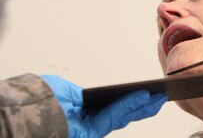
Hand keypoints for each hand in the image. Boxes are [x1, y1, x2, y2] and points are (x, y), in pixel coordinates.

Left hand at [41, 75, 167, 137]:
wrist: (23, 114)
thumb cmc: (37, 102)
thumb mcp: (62, 89)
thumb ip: (81, 95)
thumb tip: (89, 98)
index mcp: (80, 110)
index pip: (110, 108)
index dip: (128, 102)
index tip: (144, 93)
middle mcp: (87, 121)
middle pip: (120, 115)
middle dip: (142, 107)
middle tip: (160, 98)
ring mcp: (89, 128)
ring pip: (121, 118)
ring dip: (142, 108)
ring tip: (159, 99)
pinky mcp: (88, 132)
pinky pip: (112, 117)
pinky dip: (129, 107)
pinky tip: (144, 98)